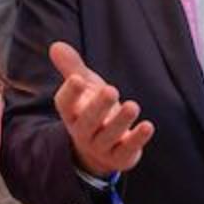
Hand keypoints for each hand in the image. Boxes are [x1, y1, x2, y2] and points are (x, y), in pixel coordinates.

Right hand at [50, 42, 153, 177]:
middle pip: (88, 121)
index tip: (77, 79)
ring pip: (109, 136)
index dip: (70, 93)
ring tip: (132, 106)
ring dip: (121, 122)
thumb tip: (56, 45)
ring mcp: (101, 147)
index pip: (64, 104)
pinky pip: (127, 150)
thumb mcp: (85, 88)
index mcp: (71, 113)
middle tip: (111, 89)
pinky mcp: (119, 158)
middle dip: (99, 107)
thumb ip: (72, 68)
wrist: (101, 150)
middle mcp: (83, 132)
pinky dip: (137, 139)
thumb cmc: (92, 110)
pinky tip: (147, 126)